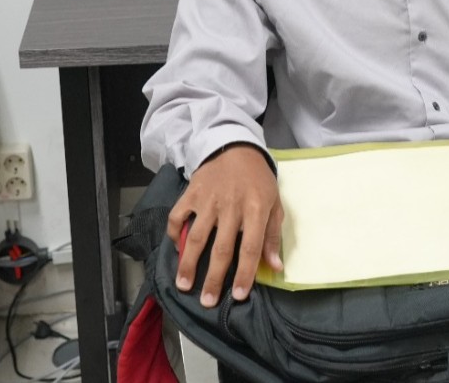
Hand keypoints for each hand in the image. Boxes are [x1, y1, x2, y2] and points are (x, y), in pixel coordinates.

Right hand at [168, 144, 283, 307]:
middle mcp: (231, 207)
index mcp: (256, 209)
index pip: (250, 248)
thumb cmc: (258, 179)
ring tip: (184, 285)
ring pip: (196, 237)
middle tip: (207, 301)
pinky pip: (178, 216)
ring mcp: (209, 200)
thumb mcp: (274, 203)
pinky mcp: (192, 192)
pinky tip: (175, 249)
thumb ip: (273, 235)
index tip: (239, 296)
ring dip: (188, 264)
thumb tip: (275, 267)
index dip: (245, 274)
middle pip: (221, 249)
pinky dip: (174, 233)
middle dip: (213, 278)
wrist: (236, 147)